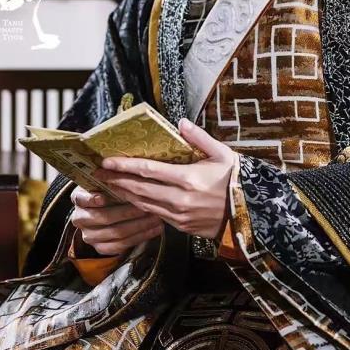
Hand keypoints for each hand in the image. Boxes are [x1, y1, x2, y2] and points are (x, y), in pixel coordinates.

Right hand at [70, 186, 162, 255]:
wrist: (103, 212)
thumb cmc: (109, 191)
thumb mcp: (106, 181)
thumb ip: (112, 177)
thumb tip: (125, 165)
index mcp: (79, 198)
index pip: (82, 198)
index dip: (92, 199)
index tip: (103, 198)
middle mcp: (80, 219)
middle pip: (104, 217)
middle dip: (128, 212)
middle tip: (146, 205)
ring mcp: (89, 236)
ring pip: (116, 233)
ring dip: (139, 225)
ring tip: (156, 217)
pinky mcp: (100, 248)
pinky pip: (121, 245)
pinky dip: (140, 237)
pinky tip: (155, 230)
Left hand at [95, 119, 239, 240]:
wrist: (250, 215)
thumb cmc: (236, 180)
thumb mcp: (222, 154)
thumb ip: (200, 138)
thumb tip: (180, 123)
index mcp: (188, 178)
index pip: (148, 171)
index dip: (124, 166)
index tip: (106, 161)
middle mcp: (179, 199)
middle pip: (139, 189)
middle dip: (116, 180)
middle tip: (98, 173)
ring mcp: (179, 216)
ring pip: (143, 204)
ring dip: (124, 194)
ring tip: (109, 185)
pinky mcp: (180, 226)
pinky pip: (154, 215)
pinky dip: (139, 205)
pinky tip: (131, 199)